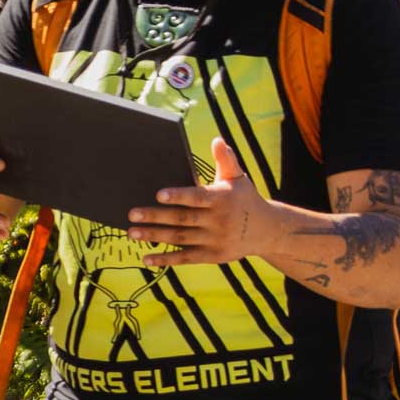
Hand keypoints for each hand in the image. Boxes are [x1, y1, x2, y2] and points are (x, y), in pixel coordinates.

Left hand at [127, 137, 276, 268]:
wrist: (267, 230)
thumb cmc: (244, 198)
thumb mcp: (237, 178)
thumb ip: (226, 160)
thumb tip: (217, 140)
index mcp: (222, 199)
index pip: (197, 197)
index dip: (178, 196)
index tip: (158, 194)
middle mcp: (219, 220)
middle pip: (182, 219)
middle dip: (155, 217)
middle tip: (132, 214)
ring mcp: (216, 240)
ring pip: (180, 238)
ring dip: (154, 236)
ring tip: (132, 232)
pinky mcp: (213, 256)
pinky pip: (186, 258)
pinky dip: (166, 260)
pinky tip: (147, 258)